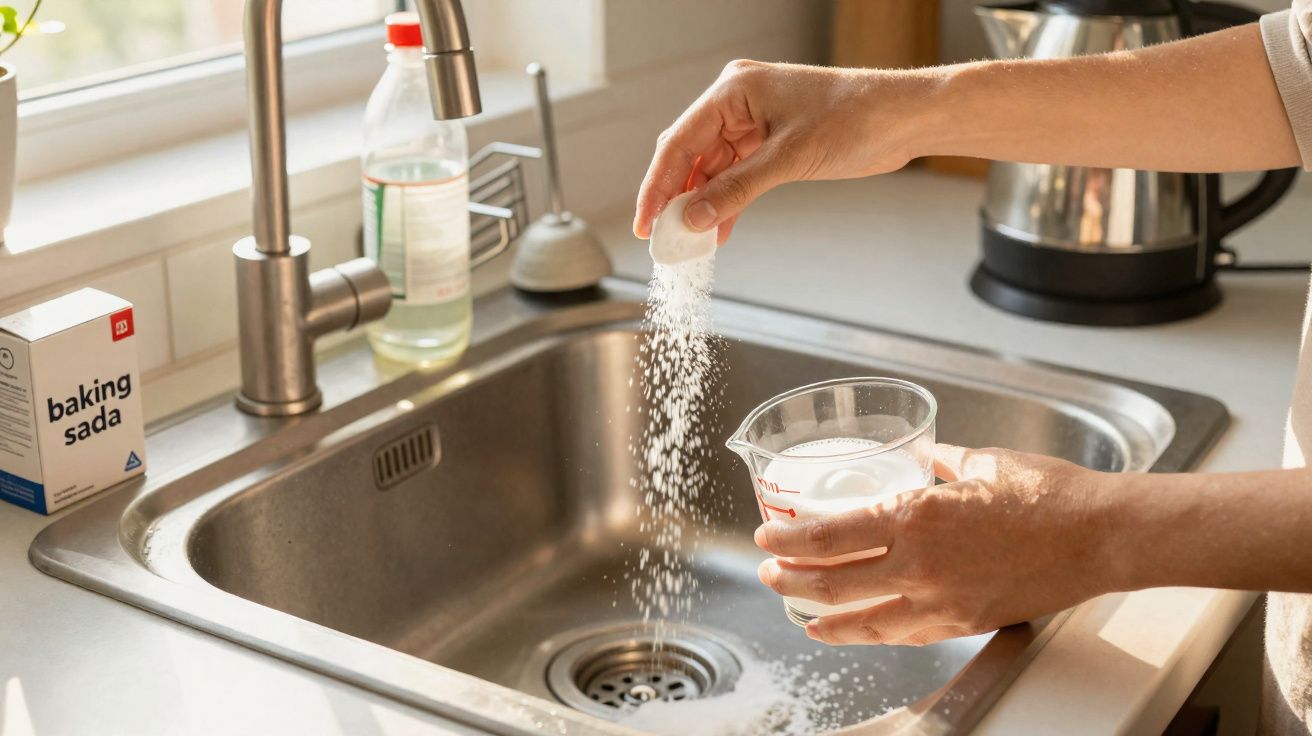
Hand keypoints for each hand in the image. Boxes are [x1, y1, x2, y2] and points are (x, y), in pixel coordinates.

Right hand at [632, 60, 928, 243]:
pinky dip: (728, 202)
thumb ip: (737, 189)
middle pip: (689, 156)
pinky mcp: (771, 142)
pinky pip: (736, 176)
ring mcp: (754, 122)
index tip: (646, 222)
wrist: (903, 119)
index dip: (657, 186)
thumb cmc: (854, 118)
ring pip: (712, 170)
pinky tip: (719, 232)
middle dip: (675, 198)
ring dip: (702, 205)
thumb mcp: (788, 158)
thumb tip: (695, 218)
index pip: (679, 142)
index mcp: (733, 90)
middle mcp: (737, 103)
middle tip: (661, 238)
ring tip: (689, 242)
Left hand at [754, 445, 1115, 645]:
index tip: (765, 537)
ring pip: (861, 619)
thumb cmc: (1050, 494)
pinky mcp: (964, 623)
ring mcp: (941, 601)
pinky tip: (851, 629)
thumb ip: (939, 462)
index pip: (830, 536)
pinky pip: (901, 633)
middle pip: (831, 583)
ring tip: (795, 608)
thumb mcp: (980, 460)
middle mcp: (921, 565)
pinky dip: (866, 633)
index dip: (788, 541)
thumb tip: (920, 456)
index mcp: (917, 516)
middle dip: (788, 579)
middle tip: (768, 573)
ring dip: (819, 614)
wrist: (1102, 536)